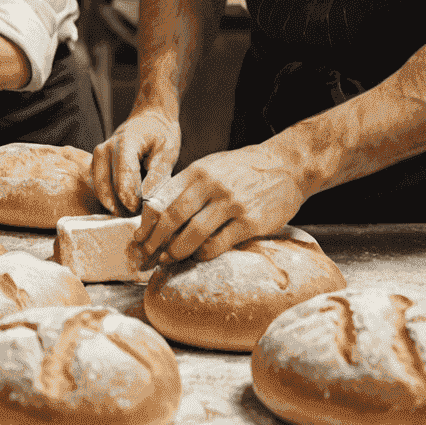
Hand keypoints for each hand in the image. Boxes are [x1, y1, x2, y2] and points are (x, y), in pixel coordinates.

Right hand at [90, 107, 180, 214]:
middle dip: (122, 206)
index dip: (131, 198)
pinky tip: (126, 208)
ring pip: (99, 190)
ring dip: (115, 205)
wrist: (149, 118)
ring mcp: (97, 157)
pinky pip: (99, 188)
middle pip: (105, 186)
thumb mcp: (168, 151)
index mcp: (124, 142)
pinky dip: (111, 200)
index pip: (123, 175)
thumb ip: (158, 175)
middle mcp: (104, 149)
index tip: (142, 213)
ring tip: (134, 215)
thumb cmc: (160, 134)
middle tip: (139, 219)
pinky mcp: (96, 165)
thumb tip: (149, 200)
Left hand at [137, 141, 309, 265]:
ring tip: (168, 260)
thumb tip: (159, 211)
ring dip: (176, 251)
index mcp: (197, 171)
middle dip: (155, 240)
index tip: (138, 237)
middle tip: (146, 255)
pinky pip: (219, 244)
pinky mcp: (250, 222)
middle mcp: (211, 185)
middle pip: (172, 217)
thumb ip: (188, 186)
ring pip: (193, 234)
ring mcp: (231, 203)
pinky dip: (204, 254)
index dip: (146, 222)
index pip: (162, 198)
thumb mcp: (211, 166)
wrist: (287, 165)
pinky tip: (198, 257)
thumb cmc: (243, 169)